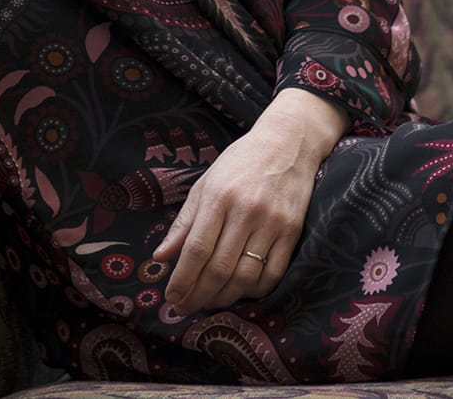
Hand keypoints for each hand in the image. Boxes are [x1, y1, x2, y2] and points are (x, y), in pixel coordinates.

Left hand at [152, 88, 346, 313]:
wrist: (287, 144)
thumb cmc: (240, 163)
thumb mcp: (205, 184)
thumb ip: (184, 223)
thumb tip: (160, 257)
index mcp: (219, 196)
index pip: (197, 248)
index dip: (182, 279)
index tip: (171, 297)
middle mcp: (246, 211)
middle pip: (219, 268)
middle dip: (198, 295)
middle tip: (185, 307)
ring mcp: (272, 223)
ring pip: (246, 276)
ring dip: (224, 297)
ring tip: (209, 301)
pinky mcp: (292, 231)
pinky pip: (273, 274)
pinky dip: (255, 291)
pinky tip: (240, 291)